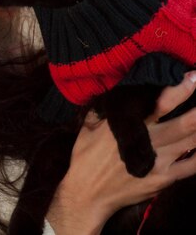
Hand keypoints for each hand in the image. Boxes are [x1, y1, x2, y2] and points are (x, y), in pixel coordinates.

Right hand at [46, 71, 195, 234]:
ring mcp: (160, 161)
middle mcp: (150, 141)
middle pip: (185, 123)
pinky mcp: (165, 178)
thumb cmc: (85, 158)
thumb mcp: (87, 128)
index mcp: (130, 126)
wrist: (88, 194)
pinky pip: (192, 166)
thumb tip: (111, 91)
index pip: (160, 104)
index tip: (193, 76)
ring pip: (192, 142)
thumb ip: (102, 109)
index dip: (179, 90)